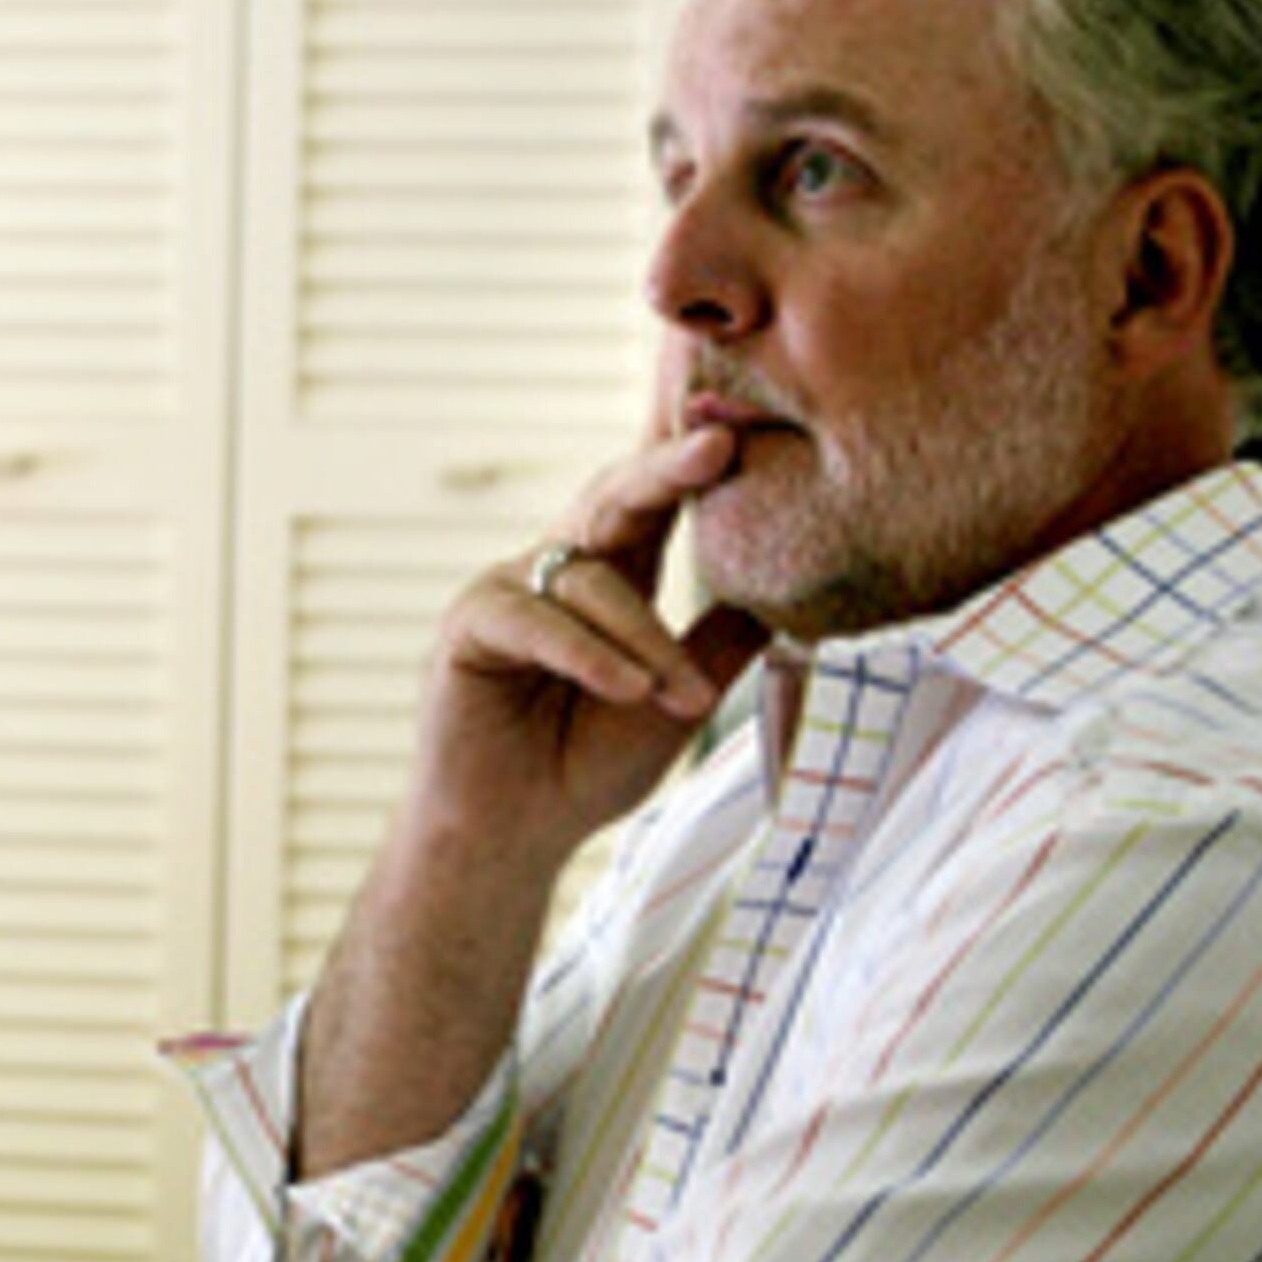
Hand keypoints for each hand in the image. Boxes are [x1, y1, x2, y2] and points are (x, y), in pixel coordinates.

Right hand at [292, 423, 767, 1178]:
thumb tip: (791, 592)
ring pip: (591, 582)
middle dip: (667, 470)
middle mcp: (558, 567)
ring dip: (645, 641)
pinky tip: (627, 688)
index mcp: (610, 574)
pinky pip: (537, 622)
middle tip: (720, 445)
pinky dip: (587, 654)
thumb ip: (720, 642)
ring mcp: (510, 590)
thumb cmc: (587, 765)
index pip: (656, 502)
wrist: (515, 836)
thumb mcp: (677, 699)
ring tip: (682, 699)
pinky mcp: (469, 626)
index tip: (744, 425)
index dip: (693, 462)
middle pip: (615, 499)